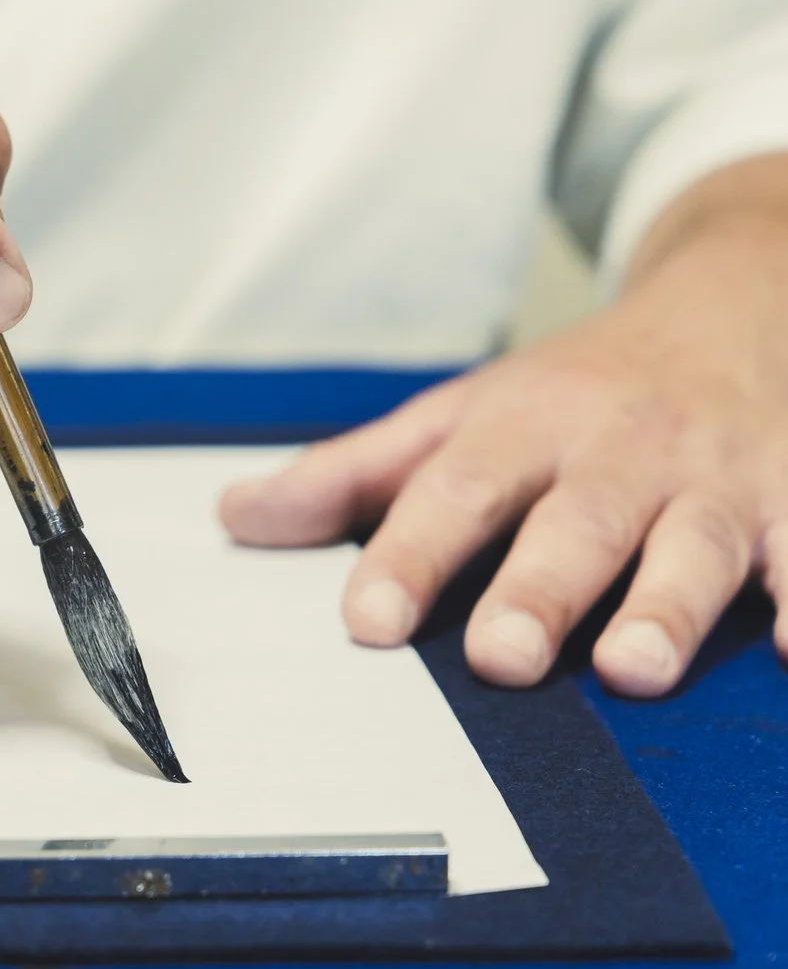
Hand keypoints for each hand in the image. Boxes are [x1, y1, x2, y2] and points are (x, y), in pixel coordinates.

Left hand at [219, 155, 787, 694]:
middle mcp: (616, 451)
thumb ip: (353, 477)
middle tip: (498, 655)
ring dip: (667, 605)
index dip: (406, 555)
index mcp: (520, 429)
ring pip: (694, 543)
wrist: (733, 301)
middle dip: (538, 590)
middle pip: (573, 524)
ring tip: (634, 668)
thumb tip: (235, 518)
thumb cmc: (576, 390)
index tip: (366, 621)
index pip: (452, 493)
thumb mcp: (460, 415)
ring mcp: (712, 476)